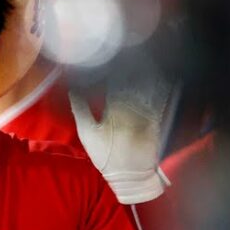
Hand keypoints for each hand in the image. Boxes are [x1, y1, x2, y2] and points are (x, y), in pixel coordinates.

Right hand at [69, 64, 172, 203]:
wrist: (132, 177)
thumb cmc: (106, 157)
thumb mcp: (87, 134)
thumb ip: (80, 108)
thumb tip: (72, 87)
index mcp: (112, 110)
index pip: (113, 83)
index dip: (112, 67)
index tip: (110, 54)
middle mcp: (130, 109)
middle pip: (130, 81)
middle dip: (130, 67)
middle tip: (128, 52)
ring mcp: (145, 113)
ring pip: (144, 87)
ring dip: (144, 73)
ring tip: (143, 59)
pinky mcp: (157, 119)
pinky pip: (158, 99)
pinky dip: (158, 87)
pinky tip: (157, 76)